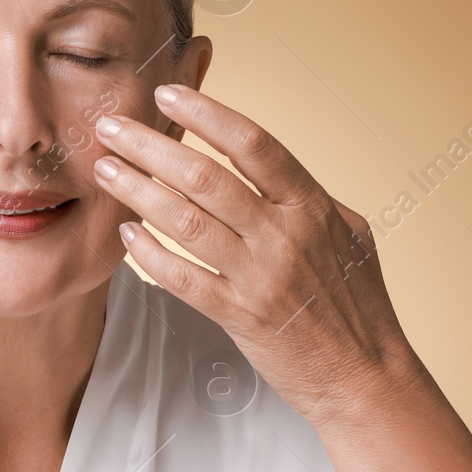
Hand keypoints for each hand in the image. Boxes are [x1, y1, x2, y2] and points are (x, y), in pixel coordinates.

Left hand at [91, 84, 416, 423]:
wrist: (366, 377)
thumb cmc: (359, 305)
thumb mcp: (350, 235)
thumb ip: (307, 199)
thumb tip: (270, 167)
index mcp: (311, 206)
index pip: (252, 144)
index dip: (206, 114)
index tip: (166, 94)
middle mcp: (284, 235)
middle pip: (205, 176)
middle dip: (151, 145)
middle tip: (112, 126)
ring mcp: (260, 276)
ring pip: (184, 221)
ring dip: (137, 191)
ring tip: (105, 170)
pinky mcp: (239, 316)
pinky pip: (181, 277)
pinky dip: (148, 254)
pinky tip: (125, 235)